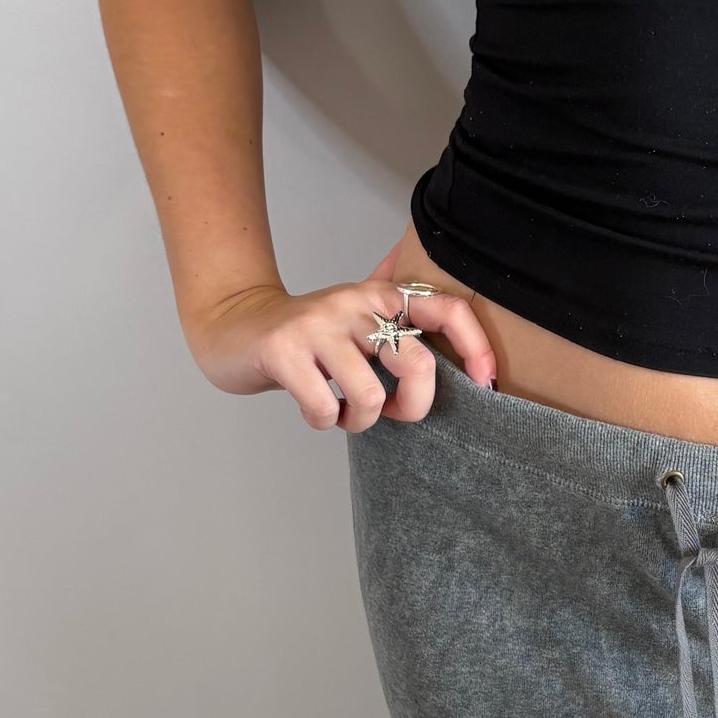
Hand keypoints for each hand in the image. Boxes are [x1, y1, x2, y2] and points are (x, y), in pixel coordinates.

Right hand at [184, 251, 496, 431]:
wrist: (233, 327)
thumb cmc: (307, 338)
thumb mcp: (357, 321)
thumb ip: (400, 328)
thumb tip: (464, 349)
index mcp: (380, 297)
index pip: (447, 309)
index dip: (476, 346)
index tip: (484, 382)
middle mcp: (354, 304)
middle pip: (418, 364)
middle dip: (414, 407)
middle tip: (394, 413)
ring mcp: (318, 325)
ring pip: (371, 396)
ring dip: (361, 420)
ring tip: (344, 411)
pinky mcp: (284, 350)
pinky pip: (326, 408)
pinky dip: (324, 421)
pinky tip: (314, 408)